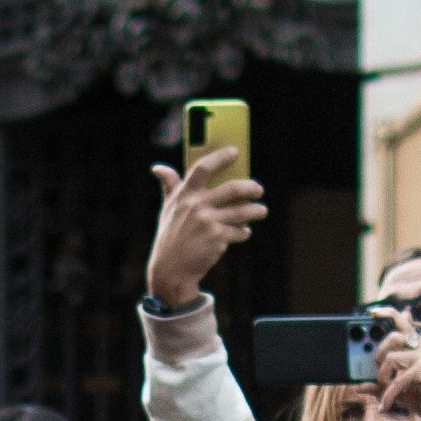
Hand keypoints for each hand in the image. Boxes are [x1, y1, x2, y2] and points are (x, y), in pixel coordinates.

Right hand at [144, 147, 267, 303]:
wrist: (171, 269)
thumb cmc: (170, 236)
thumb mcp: (167, 210)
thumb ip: (169, 187)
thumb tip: (158, 168)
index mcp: (184, 195)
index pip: (203, 168)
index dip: (220, 157)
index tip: (234, 151)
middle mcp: (196, 206)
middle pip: (231, 188)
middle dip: (250, 187)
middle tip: (258, 189)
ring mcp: (207, 222)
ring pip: (241, 211)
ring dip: (255, 211)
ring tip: (262, 210)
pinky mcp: (217, 239)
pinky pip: (238, 231)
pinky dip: (244, 232)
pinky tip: (245, 231)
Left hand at [367, 315, 420, 420]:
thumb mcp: (403, 392)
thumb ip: (383, 385)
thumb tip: (359, 386)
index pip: (404, 323)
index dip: (387, 314)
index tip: (372, 312)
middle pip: (393, 337)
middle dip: (378, 354)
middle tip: (378, 373)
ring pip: (391, 358)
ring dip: (382, 377)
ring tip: (384, 394)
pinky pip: (397, 380)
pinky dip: (389, 395)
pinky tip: (386, 406)